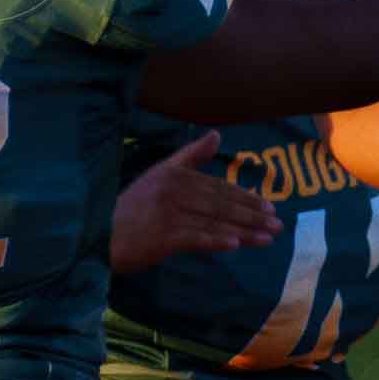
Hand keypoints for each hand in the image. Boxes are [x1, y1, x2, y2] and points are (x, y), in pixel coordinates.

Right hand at [111, 131, 282, 274]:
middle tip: (276, 225)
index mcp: (175, 175)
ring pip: (214, 222)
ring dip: (244, 231)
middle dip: (251, 215)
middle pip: (221, 204)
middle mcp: (174, 191)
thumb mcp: (159, 174)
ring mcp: (169, 214)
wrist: (101, 234)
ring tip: (267, 238)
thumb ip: (190, 156)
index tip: (268, 207)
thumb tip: (217, 135)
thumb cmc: (133, 207)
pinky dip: (215, 241)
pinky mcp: (163, 237)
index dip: (245, 198)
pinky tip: (234, 245)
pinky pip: (195, 238)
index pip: (218, 187)